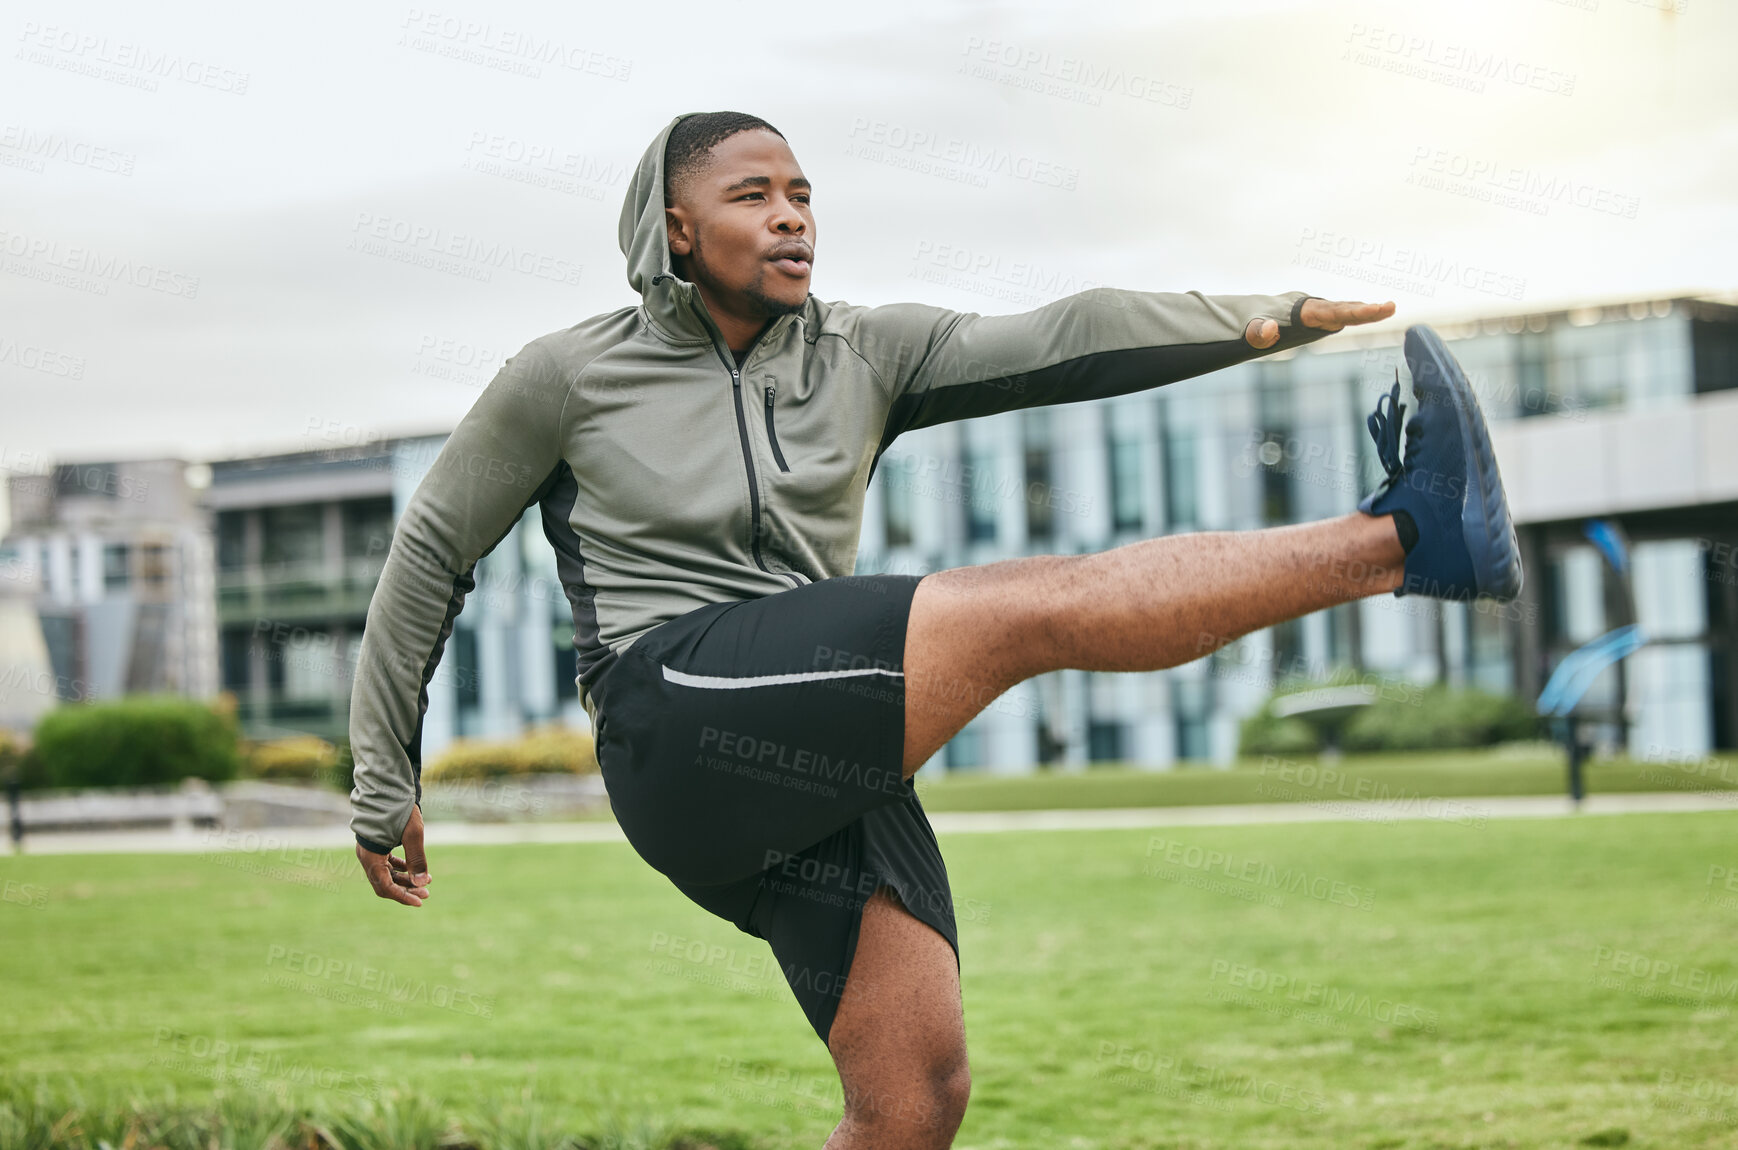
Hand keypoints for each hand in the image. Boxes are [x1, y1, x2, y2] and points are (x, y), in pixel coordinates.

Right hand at [356, 804, 430, 906]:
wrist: (387, 785)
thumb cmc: (399, 807)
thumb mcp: (413, 834)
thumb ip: (417, 860)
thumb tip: (422, 883)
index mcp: (370, 856)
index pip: (385, 887)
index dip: (403, 897)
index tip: (420, 902)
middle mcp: (365, 856)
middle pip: (384, 883)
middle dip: (405, 890)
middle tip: (426, 893)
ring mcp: (369, 850)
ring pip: (385, 874)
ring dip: (404, 880)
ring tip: (426, 881)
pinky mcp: (375, 843)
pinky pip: (386, 863)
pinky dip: (400, 868)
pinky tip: (414, 869)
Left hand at [1244, 298, 1395, 347]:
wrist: (1259, 315)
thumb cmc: (1255, 326)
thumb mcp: (1252, 332)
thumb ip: (1258, 332)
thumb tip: (1268, 329)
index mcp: (1305, 313)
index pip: (1333, 312)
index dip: (1352, 312)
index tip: (1371, 309)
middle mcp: (1318, 310)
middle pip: (1345, 309)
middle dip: (1367, 310)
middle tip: (1390, 307)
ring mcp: (1323, 314)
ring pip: (1348, 310)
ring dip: (1368, 311)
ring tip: (1389, 308)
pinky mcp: (1325, 319)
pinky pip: (1346, 315)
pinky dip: (1361, 313)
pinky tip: (1377, 311)